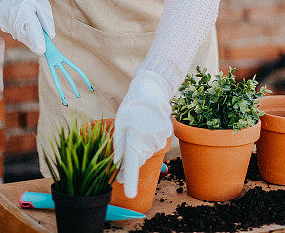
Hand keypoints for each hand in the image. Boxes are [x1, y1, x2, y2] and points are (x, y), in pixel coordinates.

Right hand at [0, 0, 54, 53]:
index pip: (31, 29)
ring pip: (19, 35)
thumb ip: (47, 21)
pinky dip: (21, 30)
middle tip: (42, 46)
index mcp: (25, 9)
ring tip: (31, 21)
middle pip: (24, 36)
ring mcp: (5, 19)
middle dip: (34, 42)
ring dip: (28, 35)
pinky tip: (22, 20)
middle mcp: (13, 15)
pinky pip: (14, 32)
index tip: (43, 51)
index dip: (37, 41)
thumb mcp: (44, 5)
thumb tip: (50, 36)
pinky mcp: (2, 22)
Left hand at [113, 69, 173, 198]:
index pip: (131, 164)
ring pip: (147, 152)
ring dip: (141, 145)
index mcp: (134, 138)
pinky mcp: (167, 134)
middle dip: (132, 156)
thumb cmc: (131, 108)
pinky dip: (150, 139)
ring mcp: (160, 138)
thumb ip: (118, 149)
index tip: (130, 194)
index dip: (131, 180)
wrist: (151, 90)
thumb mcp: (119, 127)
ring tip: (139, 126)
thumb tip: (118, 172)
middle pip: (139, 159)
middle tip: (128, 137)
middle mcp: (149, 140)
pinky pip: (155, 144)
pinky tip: (148, 125)